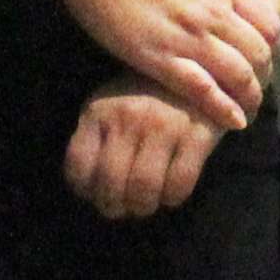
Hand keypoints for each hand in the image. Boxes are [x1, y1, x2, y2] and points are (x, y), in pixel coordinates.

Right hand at [46, 0, 279, 131]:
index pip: (270, 23)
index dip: (275, 46)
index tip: (267, 58)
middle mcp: (214, 11)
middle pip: (259, 52)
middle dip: (265, 75)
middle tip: (257, 87)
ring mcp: (188, 35)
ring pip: (238, 74)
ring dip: (250, 96)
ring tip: (248, 109)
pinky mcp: (159, 57)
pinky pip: (202, 89)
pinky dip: (223, 109)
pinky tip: (233, 122)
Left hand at [65, 79, 221, 220]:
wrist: (200, 69)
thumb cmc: (146, 93)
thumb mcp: (110, 104)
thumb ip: (96, 137)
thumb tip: (88, 186)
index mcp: (100, 111)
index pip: (79, 164)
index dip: (85, 190)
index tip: (95, 196)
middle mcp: (129, 117)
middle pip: (111, 181)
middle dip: (113, 206)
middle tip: (121, 209)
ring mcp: (165, 125)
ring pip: (144, 187)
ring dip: (142, 206)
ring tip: (145, 205)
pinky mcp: (197, 134)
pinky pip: (179, 183)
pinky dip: (172, 198)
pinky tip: (171, 194)